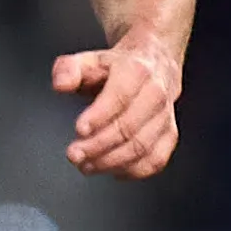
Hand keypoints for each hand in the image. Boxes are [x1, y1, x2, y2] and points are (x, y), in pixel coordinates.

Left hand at [51, 44, 181, 179]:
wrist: (153, 64)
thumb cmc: (117, 66)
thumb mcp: (89, 60)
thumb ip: (69, 69)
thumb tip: (61, 84)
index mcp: (136, 70)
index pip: (120, 96)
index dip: (100, 116)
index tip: (79, 130)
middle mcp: (155, 93)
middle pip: (129, 126)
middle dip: (99, 145)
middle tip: (75, 154)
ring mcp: (165, 116)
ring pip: (142, 146)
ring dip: (111, 161)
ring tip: (86, 165)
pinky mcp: (169, 135)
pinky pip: (155, 160)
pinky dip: (132, 171)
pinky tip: (112, 170)